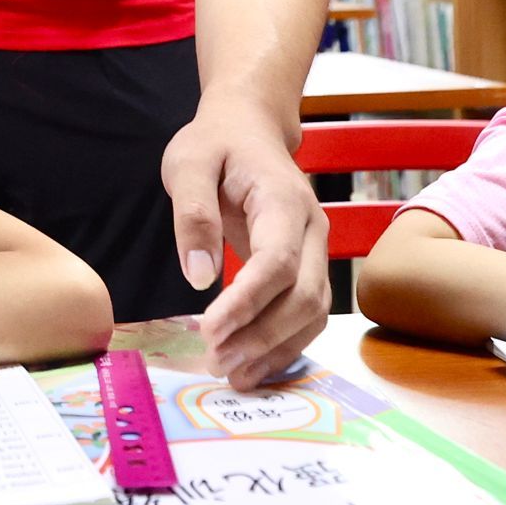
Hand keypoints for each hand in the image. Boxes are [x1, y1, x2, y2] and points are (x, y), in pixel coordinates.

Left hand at [162, 90, 329, 388]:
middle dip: (262, 336)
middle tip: (216, 363)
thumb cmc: (217, 143)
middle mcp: (312, 230)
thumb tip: (199, 277)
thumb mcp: (190, 163)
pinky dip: (284, 346)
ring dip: (276, 349)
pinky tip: (252, 367)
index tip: (210, 330)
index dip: (247, 302)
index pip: (277, 262)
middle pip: (303, 296)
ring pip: (313, 313)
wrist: (249, 128)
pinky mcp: (307, 268)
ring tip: (232, 376)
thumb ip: (194, 215)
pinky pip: (307, 315)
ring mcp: (315, 251)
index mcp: (285, 201)